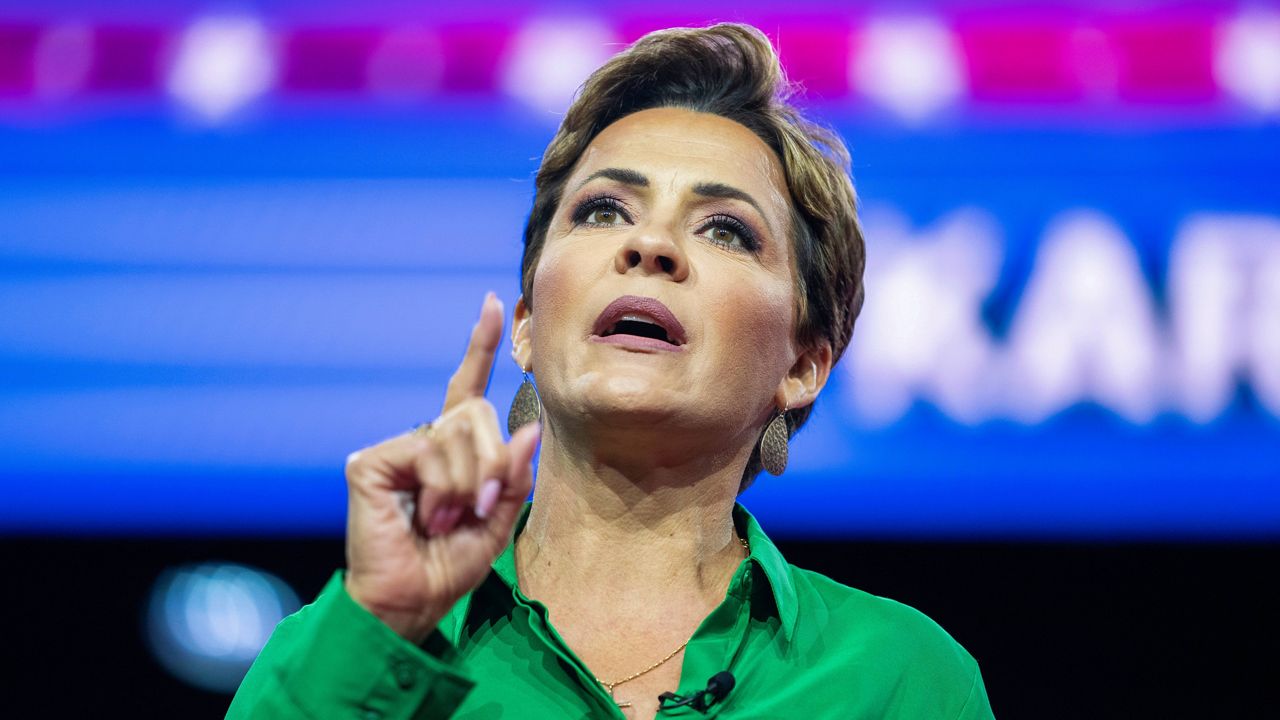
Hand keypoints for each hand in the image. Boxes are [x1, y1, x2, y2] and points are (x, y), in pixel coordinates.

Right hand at [343, 292, 539, 641]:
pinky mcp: (370, 461)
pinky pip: (430, 453)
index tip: (491, 303)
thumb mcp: (497, 520)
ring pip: (458, 432)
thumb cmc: (449, 565)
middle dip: (491, 464)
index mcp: (453, 450)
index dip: (480, 346)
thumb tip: (530, 429)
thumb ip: (513, 476)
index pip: (467, 389)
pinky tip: (426, 516)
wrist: (410, 601)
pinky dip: (442, 489)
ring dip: (467, 485)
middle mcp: (423, 441)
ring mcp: (395, 449)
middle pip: (478, 415)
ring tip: (446, 520)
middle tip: (478, 507)